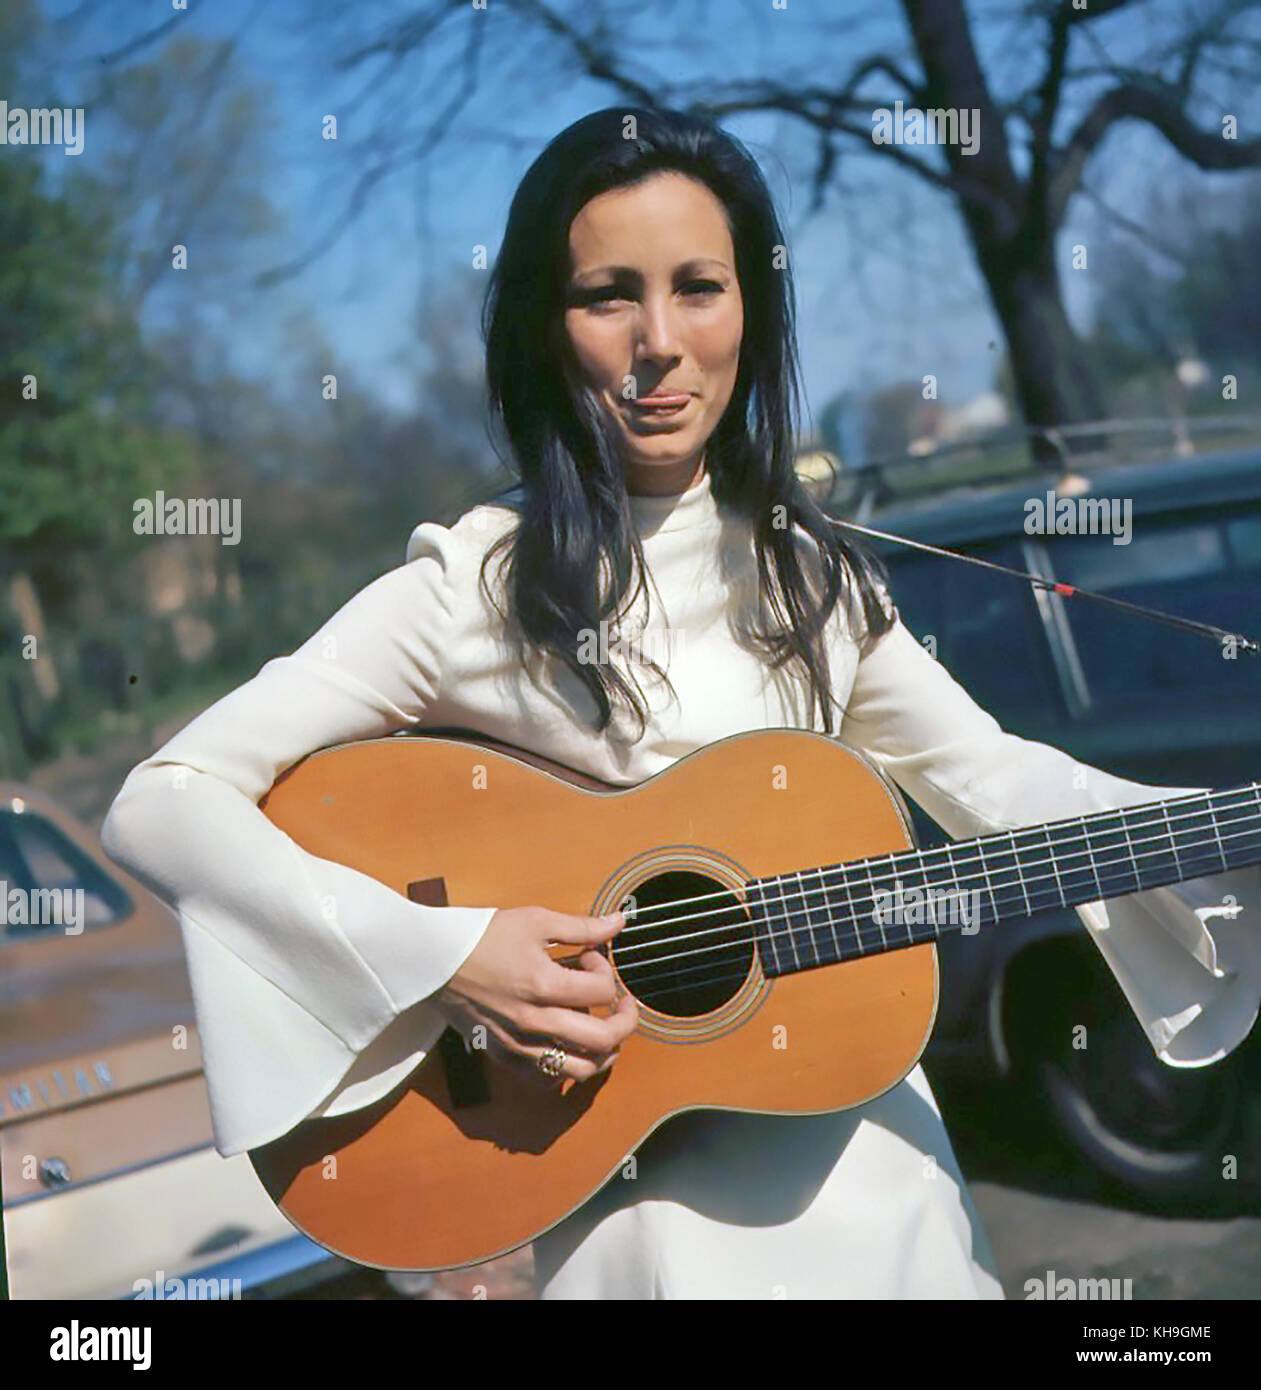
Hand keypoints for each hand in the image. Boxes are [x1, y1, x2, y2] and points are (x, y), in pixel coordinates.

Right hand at [432, 906, 637, 1084]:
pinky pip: (546, 1079)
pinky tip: (569, 1047)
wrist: (433, 960)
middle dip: (625, 1020)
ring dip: (604, 1052)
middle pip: (603, 1039)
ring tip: (604, 1031)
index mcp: (542, 984)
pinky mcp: (504, 1055)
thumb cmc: (482, 936)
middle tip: (621, 1003)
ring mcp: (519, 1043)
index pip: (602, 991)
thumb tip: (619, 921)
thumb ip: (582, 926)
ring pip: (581, 1069)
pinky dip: (566, 1069)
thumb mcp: (536, 920)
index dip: (607, 972)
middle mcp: (533, 1021)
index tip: (592, 959)